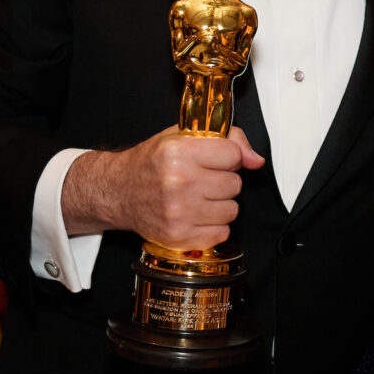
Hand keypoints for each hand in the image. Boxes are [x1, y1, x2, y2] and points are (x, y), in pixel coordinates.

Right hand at [61, 125, 264, 250]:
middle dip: (223, 180)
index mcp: (178, 153)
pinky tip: (196, 214)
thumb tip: (255, 160)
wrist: (118, 191)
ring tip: (198, 197)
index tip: (214, 159)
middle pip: (234, 183)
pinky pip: (222, 232)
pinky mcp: (179, 236)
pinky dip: (213, 226)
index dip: (227, 157)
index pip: (233, 154)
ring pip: (232, 210)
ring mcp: (179, 212)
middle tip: (202, 179)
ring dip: (220, 204)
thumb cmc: (151, 164)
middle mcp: (179, 182)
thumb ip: (227, 139)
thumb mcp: (183, 137)